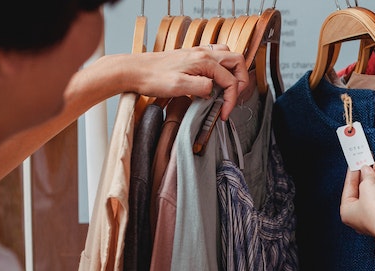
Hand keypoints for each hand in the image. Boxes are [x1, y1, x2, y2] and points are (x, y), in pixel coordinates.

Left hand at [111, 44, 249, 119]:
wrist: (133, 70)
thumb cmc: (152, 78)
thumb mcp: (179, 86)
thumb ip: (202, 87)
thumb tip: (214, 91)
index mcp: (204, 60)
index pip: (230, 80)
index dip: (231, 99)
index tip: (224, 113)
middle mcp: (203, 53)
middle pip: (237, 62)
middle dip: (241, 81)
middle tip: (233, 98)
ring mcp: (198, 53)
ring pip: (228, 57)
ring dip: (233, 73)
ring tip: (228, 90)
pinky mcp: (192, 57)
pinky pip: (216, 58)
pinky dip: (222, 69)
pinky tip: (214, 81)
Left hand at [340, 159, 374, 240]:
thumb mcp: (367, 186)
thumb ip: (366, 175)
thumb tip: (366, 169)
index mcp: (347, 210)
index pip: (348, 187)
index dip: (352, 173)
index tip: (355, 161)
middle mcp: (358, 213)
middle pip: (361, 189)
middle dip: (365, 174)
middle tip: (367, 160)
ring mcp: (372, 213)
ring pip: (372, 191)